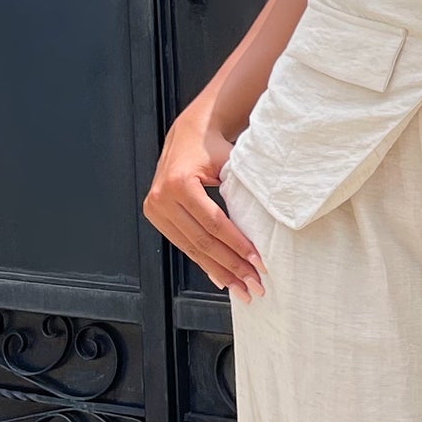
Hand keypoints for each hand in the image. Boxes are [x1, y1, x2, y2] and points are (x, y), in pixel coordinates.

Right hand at [143, 113, 266, 299]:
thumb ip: (242, 194)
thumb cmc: (213, 148)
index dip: (237, 246)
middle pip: (202, 241)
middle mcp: (162, 197)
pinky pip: (183, 244)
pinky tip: (221, 277)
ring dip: (219, 271)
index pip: (214, 223)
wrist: (189, 134)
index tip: (259, 263)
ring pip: (192, 248)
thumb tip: (266, 230)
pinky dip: (204, 262)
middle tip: (254, 284)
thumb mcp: (230, 164)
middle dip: (231, 266)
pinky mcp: (155, 215)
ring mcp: (155, 207)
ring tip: (241, 288)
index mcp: (180, 182)